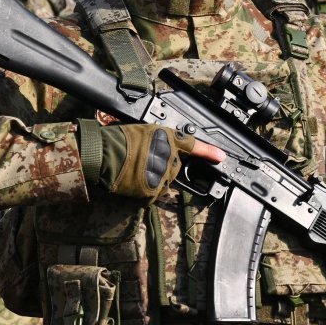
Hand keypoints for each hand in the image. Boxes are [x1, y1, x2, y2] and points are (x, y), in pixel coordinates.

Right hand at [79, 120, 222, 201]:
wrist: (103, 154)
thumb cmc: (118, 139)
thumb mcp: (146, 130)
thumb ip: (163, 139)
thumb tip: (173, 148)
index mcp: (169, 140)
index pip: (193, 146)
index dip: (208, 151)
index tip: (221, 156)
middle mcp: (171, 158)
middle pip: (173, 167)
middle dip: (162, 166)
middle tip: (141, 160)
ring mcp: (163, 175)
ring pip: (163, 181)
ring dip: (152, 178)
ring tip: (134, 169)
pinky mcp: (153, 190)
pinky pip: (151, 193)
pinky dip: (143, 190)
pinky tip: (132, 181)